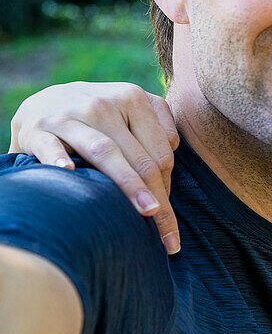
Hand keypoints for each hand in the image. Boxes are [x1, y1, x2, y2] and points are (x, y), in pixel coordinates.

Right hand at [9, 82, 180, 252]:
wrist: (42, 102)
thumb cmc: (99, 115)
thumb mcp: (131, 107)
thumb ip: (159, 126)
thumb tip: (171, 161)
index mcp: (133, 98)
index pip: (161, 152)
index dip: (168, 187)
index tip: (169, 218)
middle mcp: (103, 104)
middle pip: (139, 158)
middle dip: (157, 198)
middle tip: (168, 235)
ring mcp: (68, 115)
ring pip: (105, 152)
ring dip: (128, 183)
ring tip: (146, 212)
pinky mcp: (38, 129)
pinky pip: (52, 147)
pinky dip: (59, 159)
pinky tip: (70, 173)